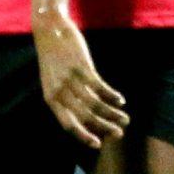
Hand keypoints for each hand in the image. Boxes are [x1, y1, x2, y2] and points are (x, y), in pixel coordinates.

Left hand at [33, 6, 126, 147]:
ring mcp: (69, 79)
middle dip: (104, 127)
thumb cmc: (53, 57)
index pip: (67, 123)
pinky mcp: (81, 67)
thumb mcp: (52, 80)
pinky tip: (120, 100)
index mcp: (50, 98)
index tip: (98, 144)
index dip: (83, 135)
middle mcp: (58, 91)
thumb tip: (82, 115)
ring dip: (112, 114)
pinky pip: (99, 87)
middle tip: (119, 134)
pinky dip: (111, 96)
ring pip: (95, 103)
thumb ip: (63, 97)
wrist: (49, 30)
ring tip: (125, 119)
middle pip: (84, 116)